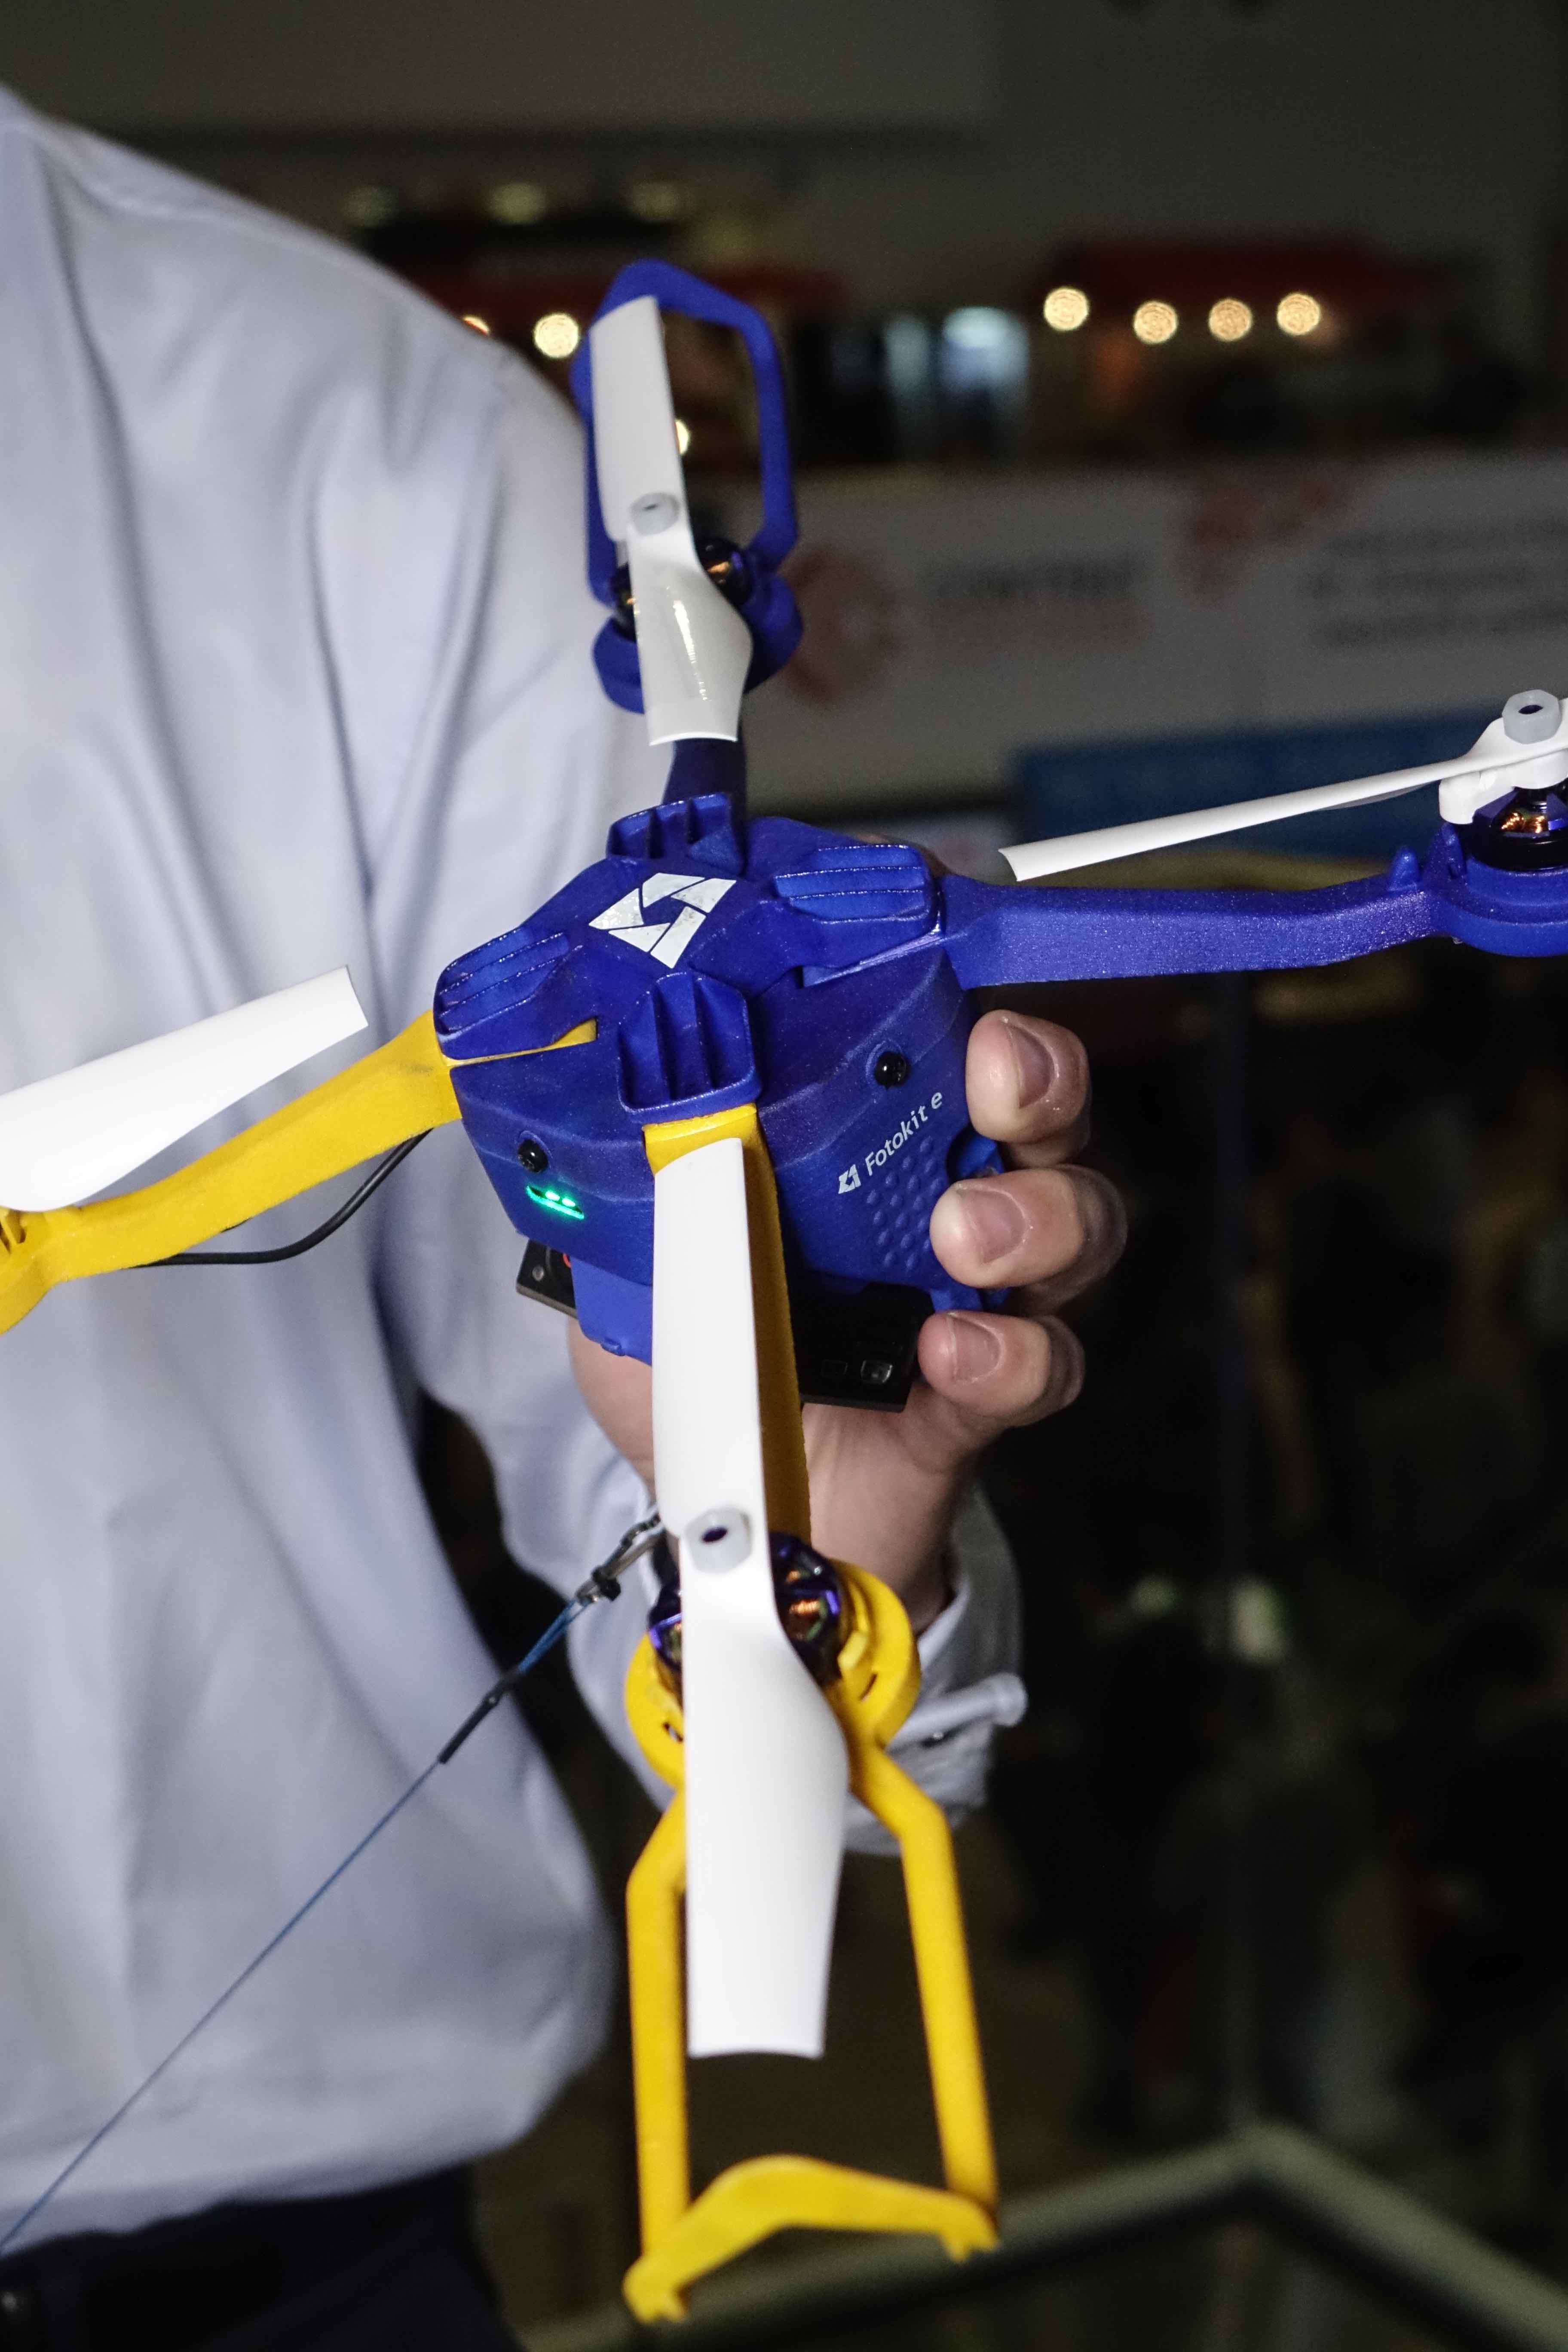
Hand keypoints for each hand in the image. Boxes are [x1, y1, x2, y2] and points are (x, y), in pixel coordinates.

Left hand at [568, 1010, 1123, 1632]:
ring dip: (1038, 1216)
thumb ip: (626, 1191)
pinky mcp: (985, 1404)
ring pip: (1078, 1223)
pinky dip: (1010, 1353)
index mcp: (860, 1152)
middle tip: (996, 1082)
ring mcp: (976, 1300)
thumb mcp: (630, 1272)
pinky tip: (951, 1350)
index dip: (956, 1001)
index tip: (941, 973)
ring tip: (967, 1237)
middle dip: (1038, 1078)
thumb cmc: (692, 1378)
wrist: (722, 1533)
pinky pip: (1044, 1363)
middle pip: (1041, 1112)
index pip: (934, 1046)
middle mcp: (939, 1203)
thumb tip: (601, 1085)